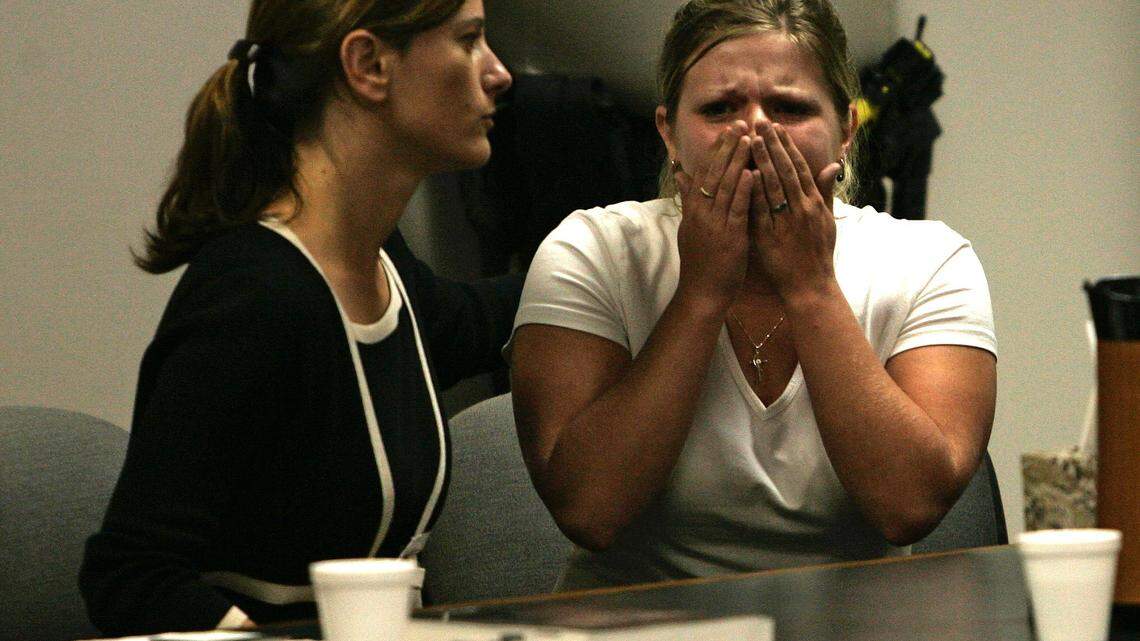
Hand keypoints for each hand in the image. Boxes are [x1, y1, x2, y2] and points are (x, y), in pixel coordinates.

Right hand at [673, 121, 754, 310]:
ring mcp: (714, 224)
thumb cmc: (701, 263)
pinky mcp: (728, 237)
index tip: (728, 130)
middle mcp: (701, 213)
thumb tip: (681, 176)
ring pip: (725, 186)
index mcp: (693, 210)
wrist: (702, 293)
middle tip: (741, 124)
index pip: (704, 172)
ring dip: (737, 161)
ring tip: (749, 139)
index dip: (716, 150)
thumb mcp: (689, 228)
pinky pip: (736, 209)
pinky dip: (743, 190)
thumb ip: (688, 200)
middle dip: (728, 147)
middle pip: (714, 173)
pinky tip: (751, 173)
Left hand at [748, 121, 840, 297]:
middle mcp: (803, 208)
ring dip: (763, 161)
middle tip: (760, 123)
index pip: (799, 167)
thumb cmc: (818, 254)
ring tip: (752, 140)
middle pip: (786, 170)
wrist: (812, 286)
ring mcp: (788, 222)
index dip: (787, 146)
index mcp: (814, 203)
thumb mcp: (828, 220)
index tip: (776, 127)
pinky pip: (763, 211)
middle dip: (773, 145)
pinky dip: (755, 192)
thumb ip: (826, 191)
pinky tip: (746, 175)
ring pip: (775, 186)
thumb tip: (833, 165)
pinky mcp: (773, 237)